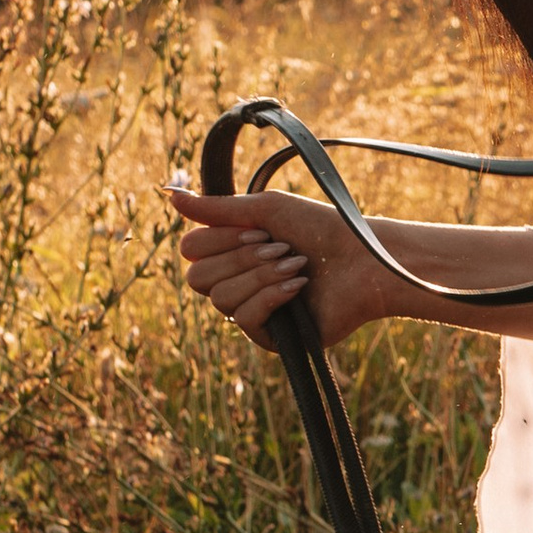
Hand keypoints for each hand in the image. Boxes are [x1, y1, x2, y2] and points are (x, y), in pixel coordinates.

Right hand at [168, 182, 386, 346]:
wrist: (364, 260)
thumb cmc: (321, 230)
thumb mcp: (266, 210)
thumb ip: (216, 208)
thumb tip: (169, 195)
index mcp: (231, 252)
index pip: (191, 251)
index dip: (220, 240)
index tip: (258, 231)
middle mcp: (236, 283)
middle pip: (198, 278)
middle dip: (240, 259)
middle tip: (279, 248)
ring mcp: (251, 312)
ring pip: (221, 299)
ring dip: (261, 276)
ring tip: (296, 265)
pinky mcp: (269, 337)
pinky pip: (244, 319)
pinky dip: (272, 297)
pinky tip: (299, 288)